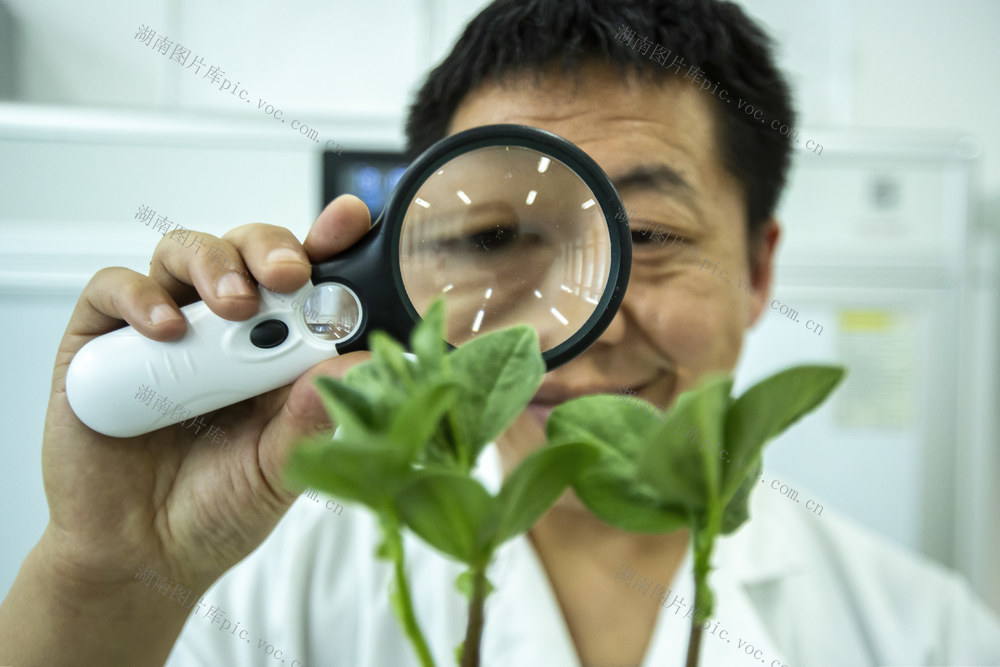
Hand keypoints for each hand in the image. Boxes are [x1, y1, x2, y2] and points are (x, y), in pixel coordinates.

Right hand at [38, 194, 371, 608]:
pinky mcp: (102, 343)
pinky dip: (140, 297)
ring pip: (184, 253)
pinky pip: (114, 290)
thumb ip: (312, 418)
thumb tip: (361, 364)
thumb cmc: (219, 507)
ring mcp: (162, 329)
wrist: (141, 555)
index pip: (307, 281)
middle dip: (271, 248)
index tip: (350, 222)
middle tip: (290, 274)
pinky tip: (166, 328)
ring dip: (214, 264)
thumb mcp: (278, 469)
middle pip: (247, 250)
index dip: (329, 245)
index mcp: (278, 349)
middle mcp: (224, 328)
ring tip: (233, 304)